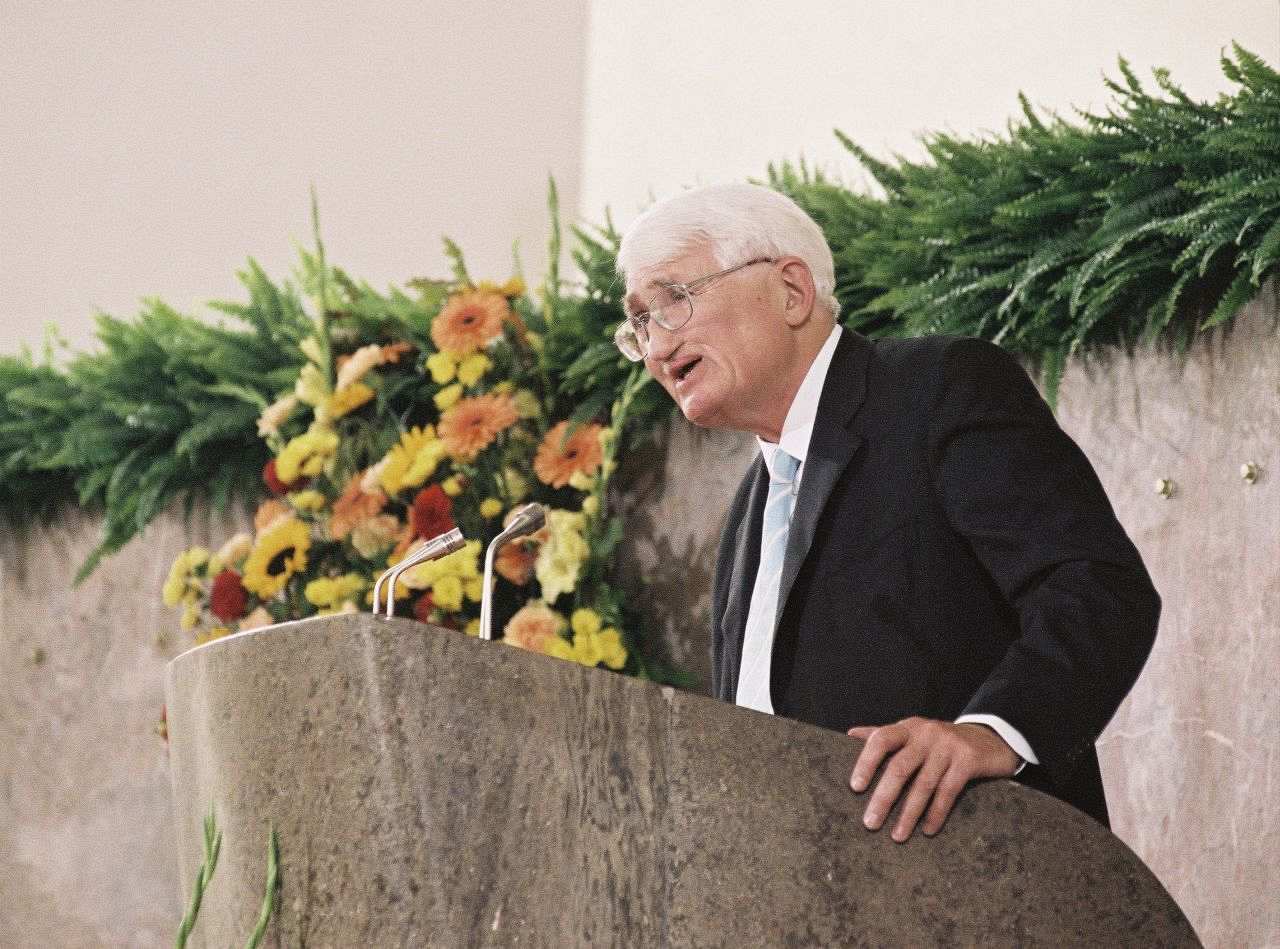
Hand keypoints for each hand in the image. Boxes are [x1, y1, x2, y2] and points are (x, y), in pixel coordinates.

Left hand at [847, 717, 1018, 842]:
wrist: (989, 739)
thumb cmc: (941, 742)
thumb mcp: (913, 734)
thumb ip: (885, 735)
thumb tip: (850, 735)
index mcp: (908, 728)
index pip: (881, 739)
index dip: (866, 762)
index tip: (855, 788)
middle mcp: (926, 734)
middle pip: (900, 767)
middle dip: (884, 798)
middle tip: (870, 823)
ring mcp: (948, 746)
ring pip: (924, 784)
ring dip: (908, 813)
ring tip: (897, 835)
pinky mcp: (968, 761)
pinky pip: (948, 791)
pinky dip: (936, 813)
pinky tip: (928, 830)